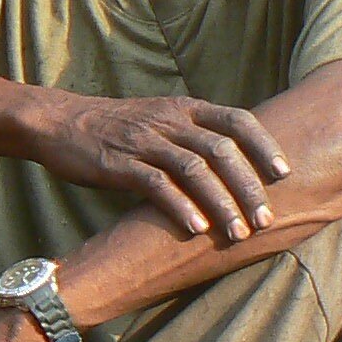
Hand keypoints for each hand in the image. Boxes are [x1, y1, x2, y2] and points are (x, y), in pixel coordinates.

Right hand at [29, 92, 290, 241]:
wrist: (57, 122)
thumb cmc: (112, 127)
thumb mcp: (158, 119)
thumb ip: (191, 135)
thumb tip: (230, 166)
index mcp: (184, 108)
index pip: (238, 120)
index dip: (264, 146)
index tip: (284, 174)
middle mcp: (169, 121)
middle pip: (222, 151)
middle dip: (248, 187)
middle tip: (265, 219)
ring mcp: (144, 141)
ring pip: (195, 170)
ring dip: (221, 204)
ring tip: (237, 233)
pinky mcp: (119, 163)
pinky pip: (157, 185)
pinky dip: (181, 208)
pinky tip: (196, 230)